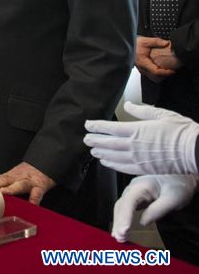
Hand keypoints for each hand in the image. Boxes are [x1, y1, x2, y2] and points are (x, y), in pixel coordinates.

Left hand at [0, 162, 55, 205]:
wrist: (44, 165)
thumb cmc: (26, 175)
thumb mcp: (11, 177)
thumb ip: (1, 184)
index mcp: (7, 178)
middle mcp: (15, 179)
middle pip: (2, 180)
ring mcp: (27, 182)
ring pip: (19, 185)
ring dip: (11, 189)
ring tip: (4, 193)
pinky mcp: (40, 186)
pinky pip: (37, 193)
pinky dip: (35, 199)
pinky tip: (32, 205)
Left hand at [84, 101, 198, 174]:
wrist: (196, 151)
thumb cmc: (182, 131)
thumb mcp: (162, 114)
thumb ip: (142, 111)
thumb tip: (128, 105)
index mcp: (138, 130)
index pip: (110, 128)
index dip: (97, 126)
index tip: (87, 125)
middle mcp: (135, 145)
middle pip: (109, 143)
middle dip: (95, 140)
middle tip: (85, 139)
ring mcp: (139, 158)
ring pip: (114, 156)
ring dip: (101, 152)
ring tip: (92, 151)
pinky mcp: (145, 168)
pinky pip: (124, 167)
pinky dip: (113, 164)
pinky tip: (106, 162)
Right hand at [111, 174, 198, 242]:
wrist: (181, 177)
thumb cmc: (178, 185)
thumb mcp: (173, 199)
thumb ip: (158, 210)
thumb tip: (142, 223)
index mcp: (141, 185)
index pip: (129, 202)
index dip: (125, 216)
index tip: (124, 230)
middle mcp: (133, 188)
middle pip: (121, 205)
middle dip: (119, 222)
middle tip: (120, 238)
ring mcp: (133, 192)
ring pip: (121, 208)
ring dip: (119, 222)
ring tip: (119, 237)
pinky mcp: (136, 198)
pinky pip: (126, 209)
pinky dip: (123, 220)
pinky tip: (122, 230)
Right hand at [135, 36, 176, 82]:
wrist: (128, 45)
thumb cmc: (135, 44)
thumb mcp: (145, 41)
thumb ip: (156, 41)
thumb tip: (167, 43)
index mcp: (143, 62)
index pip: (155, 71)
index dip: (165, 72)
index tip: (173, 71)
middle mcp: (142, 68)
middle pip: (156, 78)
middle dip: (165, 75)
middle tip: (172, 70)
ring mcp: (142, 70)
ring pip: (154, 79)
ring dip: (162, 76)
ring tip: (168, 71)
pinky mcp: (142, 70)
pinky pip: (151, 77)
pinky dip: (158, 76)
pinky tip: (161, 70)